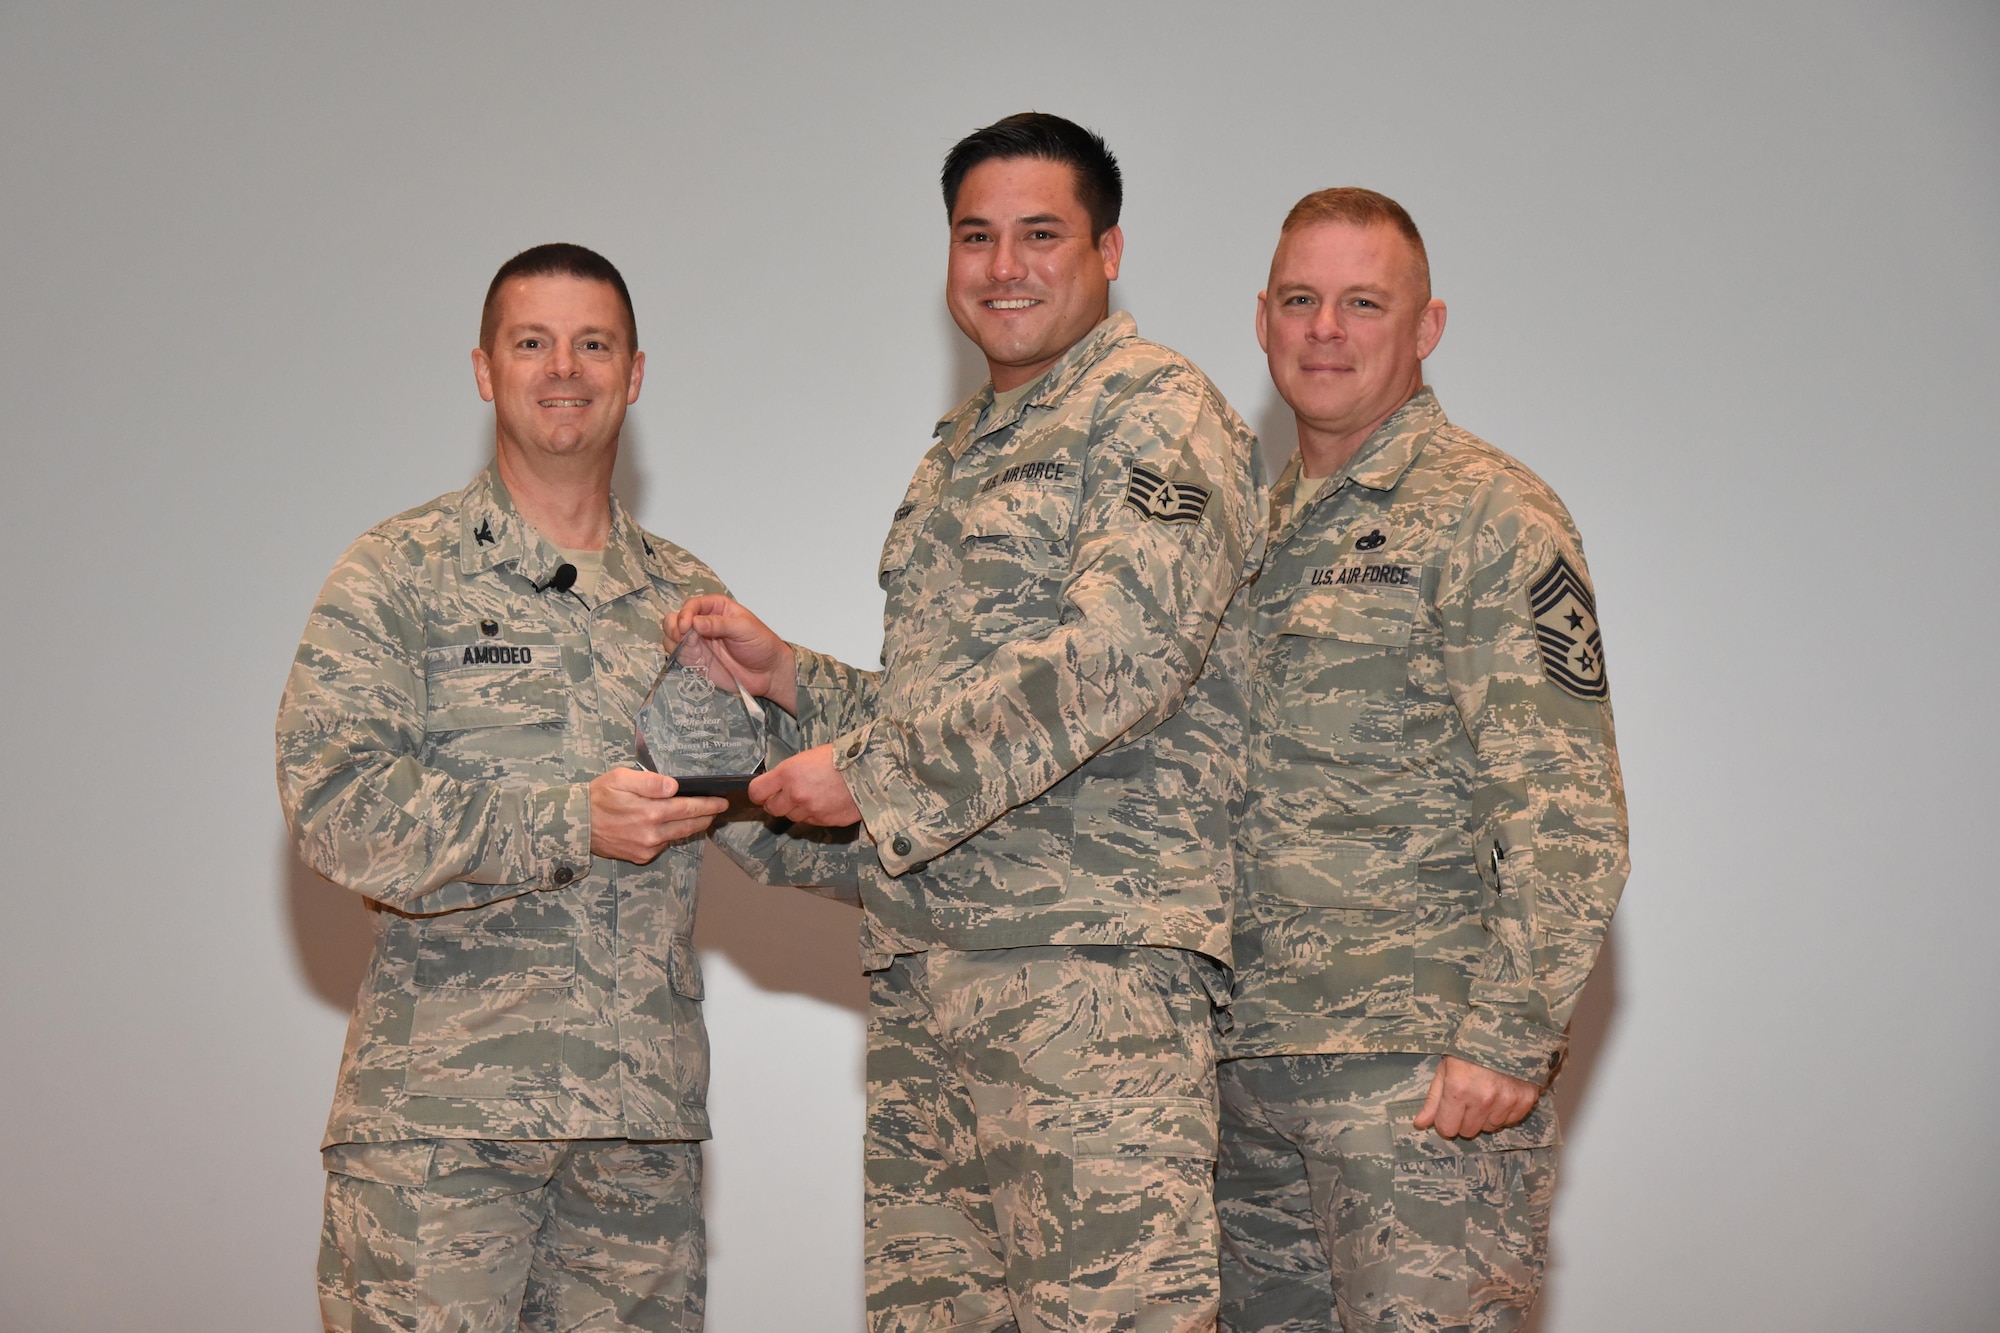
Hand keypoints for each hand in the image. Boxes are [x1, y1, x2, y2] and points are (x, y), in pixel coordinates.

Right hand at [588, 768, 728, 863]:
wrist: (576, 824)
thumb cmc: (598, 796)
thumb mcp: (620, 779)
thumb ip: (649, 782)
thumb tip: (674, 787)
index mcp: (650, 812)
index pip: (688, 808)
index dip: (708, 805)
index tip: (722, 802)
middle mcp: (652, 834)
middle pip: (689, 825)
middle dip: (706, 816)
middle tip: (718, 808)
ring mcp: (647, 848)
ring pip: (678, 836)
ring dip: (691, 826)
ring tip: (702, 816)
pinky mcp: (640, 856)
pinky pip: (663, 845)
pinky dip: (670, 835)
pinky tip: (671, 826)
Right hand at [668, 595, 797, 714]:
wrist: (768, 673)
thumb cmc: (762, 645)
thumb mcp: (745, 629)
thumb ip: (720, 624)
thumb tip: (695, 622)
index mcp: (717, 608)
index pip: (692, 605)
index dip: (685, 613)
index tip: (686, 626)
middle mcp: (703, 623)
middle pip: (675, 619)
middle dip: (674, 627)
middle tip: (684, 638)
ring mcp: (698, 642)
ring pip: (671, 636)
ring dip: (673, 641)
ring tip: (689, 649)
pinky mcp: (695, 660)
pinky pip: (676, 654)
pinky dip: (676, 655)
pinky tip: (691, 659)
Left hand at [746, 745, 861, 826]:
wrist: (870, 769)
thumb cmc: (840, 757)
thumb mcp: (807, 757)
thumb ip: (789, 773)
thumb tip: (777, 784)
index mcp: (788, 773)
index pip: (757, 792)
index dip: (759, 792)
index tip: (764, 791)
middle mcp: (795, 794)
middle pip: (772, 809)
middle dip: (777, 802)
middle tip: (789, 794)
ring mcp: (810, 810)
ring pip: (792, 817)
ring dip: (797, 809)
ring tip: (813, 795)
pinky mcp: (825, 821)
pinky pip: (811, 821)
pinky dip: (814, 814)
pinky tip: (826, 801)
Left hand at [1412, 1055, 1542, 1139]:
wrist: (1507, 1030)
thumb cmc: (1469, 1048)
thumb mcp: (1445, 1068)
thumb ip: (1433, 1099)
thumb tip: (1420, 1124)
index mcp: (1458, 1090)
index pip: (1447, 1129)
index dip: (1445, 1121)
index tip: (1449, 1110)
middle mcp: (1483, 1099)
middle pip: (1468, 1131)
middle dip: (1465, 1119)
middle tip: (1469, 1098)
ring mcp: (1507, 1101)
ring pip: (1490, 1128)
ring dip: (1486, 1116)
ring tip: (1487, 1092)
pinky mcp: (1526, 1101)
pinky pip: (1510, 1121)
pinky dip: (1505, 1112)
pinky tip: (1502, 1093)